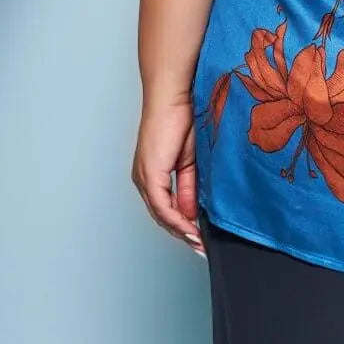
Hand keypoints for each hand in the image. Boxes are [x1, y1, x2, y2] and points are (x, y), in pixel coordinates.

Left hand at [131, 96, 205, 258]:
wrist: (175, 96)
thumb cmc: (182, 119)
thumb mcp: (190, 161)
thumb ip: (189, 187)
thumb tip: (193, 212)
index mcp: (151, 174)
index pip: (164, 208)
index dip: (181, 226)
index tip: (198, 238)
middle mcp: (143, 179)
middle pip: (161, 216)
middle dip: (181, 233)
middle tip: (200, 247)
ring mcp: (144, 177)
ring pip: (160, 214)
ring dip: (180, 231)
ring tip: (198, 243)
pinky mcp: (150, 173)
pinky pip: (162, 205)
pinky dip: (177, 219)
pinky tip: (191, 228)